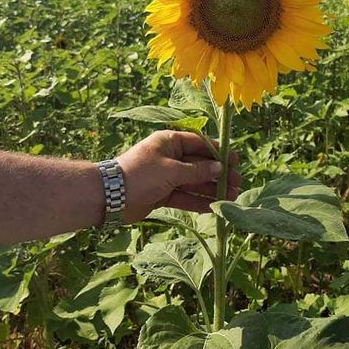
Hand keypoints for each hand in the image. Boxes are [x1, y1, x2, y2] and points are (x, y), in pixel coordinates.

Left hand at [116, 130, 239, 222]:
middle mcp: (170, 157)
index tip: (236, 161)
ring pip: (194, 182)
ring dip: (212, 189)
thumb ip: (197, 170)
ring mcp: (166, 176)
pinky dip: (198, 201)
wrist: (110, 197)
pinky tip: (214, 207)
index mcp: (170, 141)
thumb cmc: (141, 174)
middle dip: (219, 174)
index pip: (200, 144)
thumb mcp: (172, 170)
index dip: (219, 153)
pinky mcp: (162, 194)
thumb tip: (220, 168)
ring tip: (232, 197)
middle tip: (238, 183)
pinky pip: (184, 196)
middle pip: (200, 164)